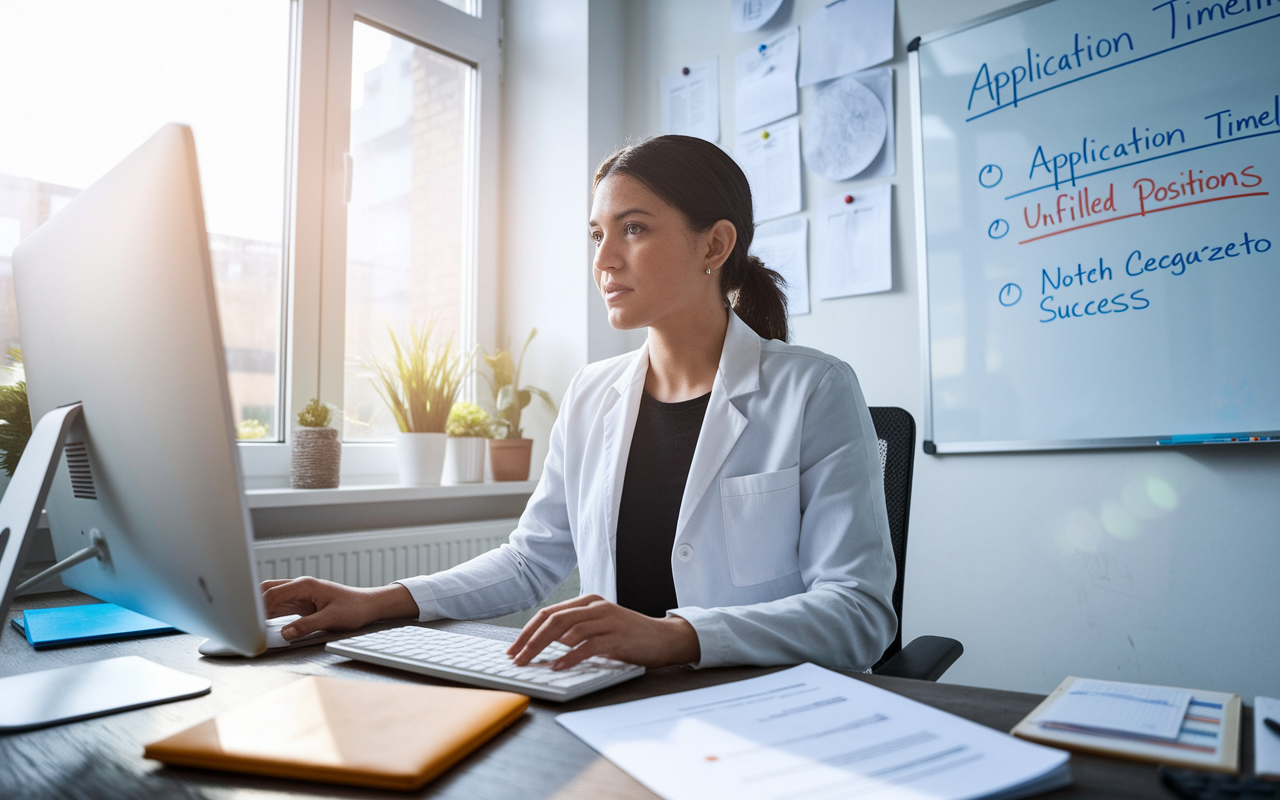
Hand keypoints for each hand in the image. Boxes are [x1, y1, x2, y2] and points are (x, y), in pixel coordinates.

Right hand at [260, 577, 418, 640]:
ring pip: (271, 599)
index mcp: (305, 586)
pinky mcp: (301, 605)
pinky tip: (260, 625)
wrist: (369, 605)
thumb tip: (285, 633)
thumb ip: (306, 626)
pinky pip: (279, 607)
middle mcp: (300, 588)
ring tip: (245, 623)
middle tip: (239, 619)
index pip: (273, 593)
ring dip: (258, 609)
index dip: (256, 606)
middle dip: (251, 603)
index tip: (245, 618)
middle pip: (267, 591)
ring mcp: (299, 595)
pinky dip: (268, 614)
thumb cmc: (354, 608)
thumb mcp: (331, 619)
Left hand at [505, 594, 700, 669]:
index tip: (513, 648)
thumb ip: (575, 631)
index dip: (527, 631)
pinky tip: (558, 666)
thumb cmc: (629, 637)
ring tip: (530, 663)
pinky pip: (588, 645)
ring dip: (544, 648)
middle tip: (515, 658)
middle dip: (529, 640)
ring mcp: (608, 620)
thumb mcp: (599, 628)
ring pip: (567, 630)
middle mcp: (596, 606)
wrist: (665, 639)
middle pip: (553, 620)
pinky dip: (570, 656)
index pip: (549, 613)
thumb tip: (543, 645)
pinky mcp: (618, 636)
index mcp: (588, 602)